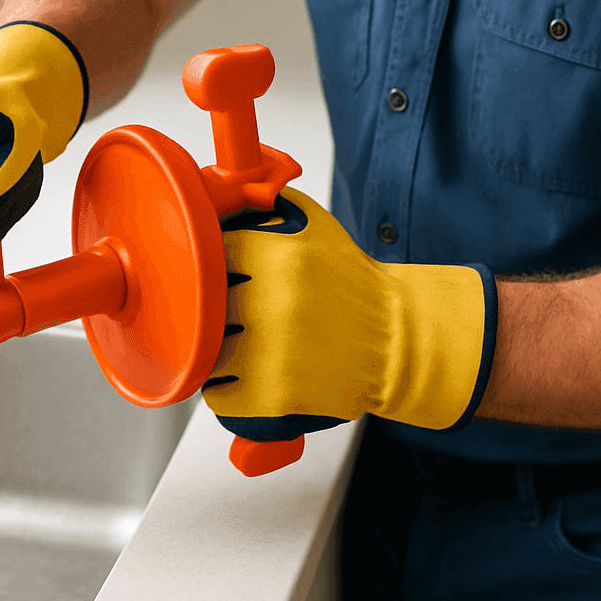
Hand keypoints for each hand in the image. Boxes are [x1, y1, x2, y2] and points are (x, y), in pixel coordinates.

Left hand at [204, 188, 495, 437]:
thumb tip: (210, 200)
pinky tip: (255, 375)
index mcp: (279, 257)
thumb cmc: (350, 285)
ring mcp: (271, 356)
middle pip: (203, 306)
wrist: (397, 342)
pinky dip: (229, 388)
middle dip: (216, 309)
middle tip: (242, 312)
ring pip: (205, 354)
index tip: (227, 277)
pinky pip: (219, 394)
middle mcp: (273, 305)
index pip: (207, 258)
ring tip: (252, 345)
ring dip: (219, 351)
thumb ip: (258, 208)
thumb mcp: (311, 225)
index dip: (214, 270)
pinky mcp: (270, 399)